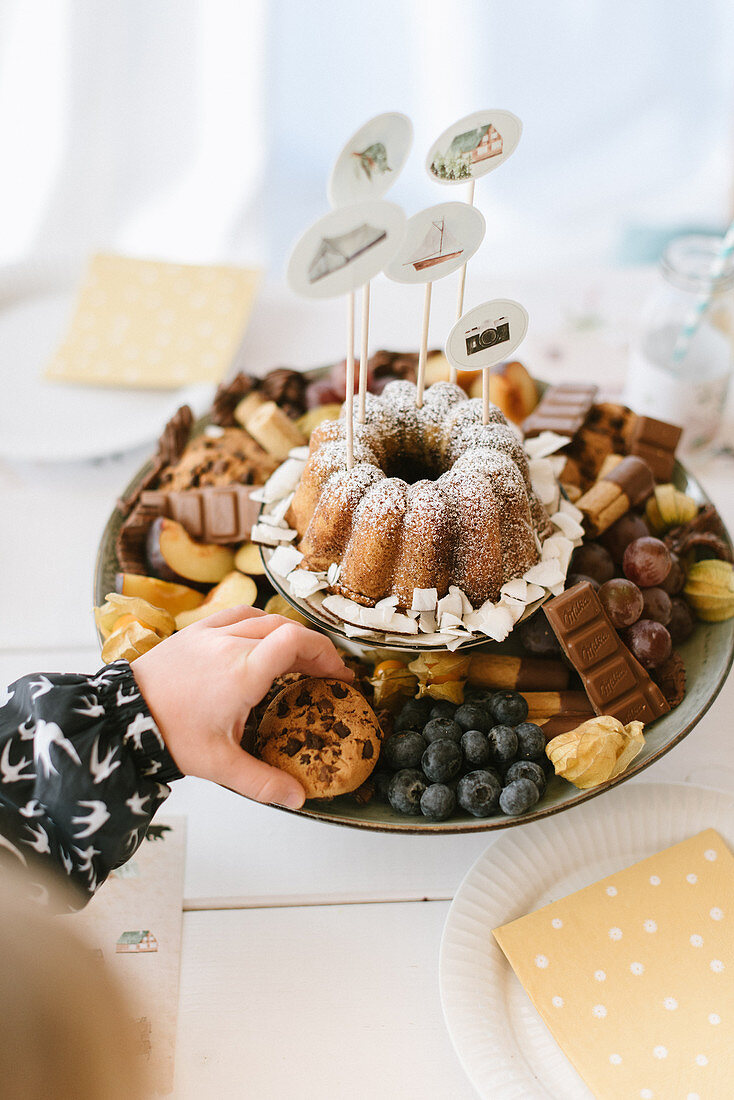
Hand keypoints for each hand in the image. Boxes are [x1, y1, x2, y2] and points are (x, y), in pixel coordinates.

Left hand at [131, 606, 353, 809]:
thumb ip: (263, 782)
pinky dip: (257, 623)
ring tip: (294, 659)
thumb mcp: (220, 765)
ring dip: (286, 634)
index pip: (296, 642)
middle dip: (312, 648)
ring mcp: (209, 633)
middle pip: (286, 629)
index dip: (325, 653)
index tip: (338, 675)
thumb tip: (297, 797)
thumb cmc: (169, 736)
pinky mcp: (193, 631)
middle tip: (324, 673)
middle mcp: (229, 644)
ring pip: (262, 618)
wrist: (122, 716)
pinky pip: (235, 615)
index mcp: (242, 672)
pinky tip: (258, 640)